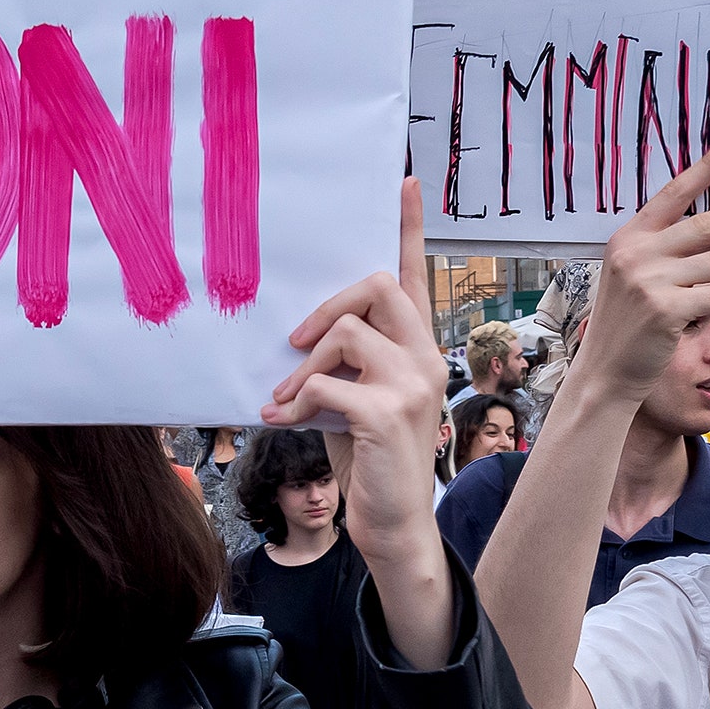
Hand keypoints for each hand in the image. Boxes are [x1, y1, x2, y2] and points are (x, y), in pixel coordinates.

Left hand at [261, 182, 463, 575]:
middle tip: (294, 342)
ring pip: (346, 332)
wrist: (394, 526)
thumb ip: (349, 361)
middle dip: (325, 307)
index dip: (409, 227)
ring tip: (283, 398)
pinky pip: (326, 384)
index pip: (415, 275)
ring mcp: (412, 383)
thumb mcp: (360, 400)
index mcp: (419, 348)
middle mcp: (426, 357)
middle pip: (375, 286)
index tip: (403, 182)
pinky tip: (285, 422)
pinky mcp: (387, 413)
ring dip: (301, 365)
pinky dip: (296, 401)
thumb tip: (304, 334)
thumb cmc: (372, 460)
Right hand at [559, 138, 709, 404]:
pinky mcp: (667, 310)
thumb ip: (667, 252)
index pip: (674, 192)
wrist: (604, 371)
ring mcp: (651, 281)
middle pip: (706, 224)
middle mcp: (638, 253)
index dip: (707, 167)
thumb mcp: (635, 276)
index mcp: (630, 236)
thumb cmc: (627, 324)